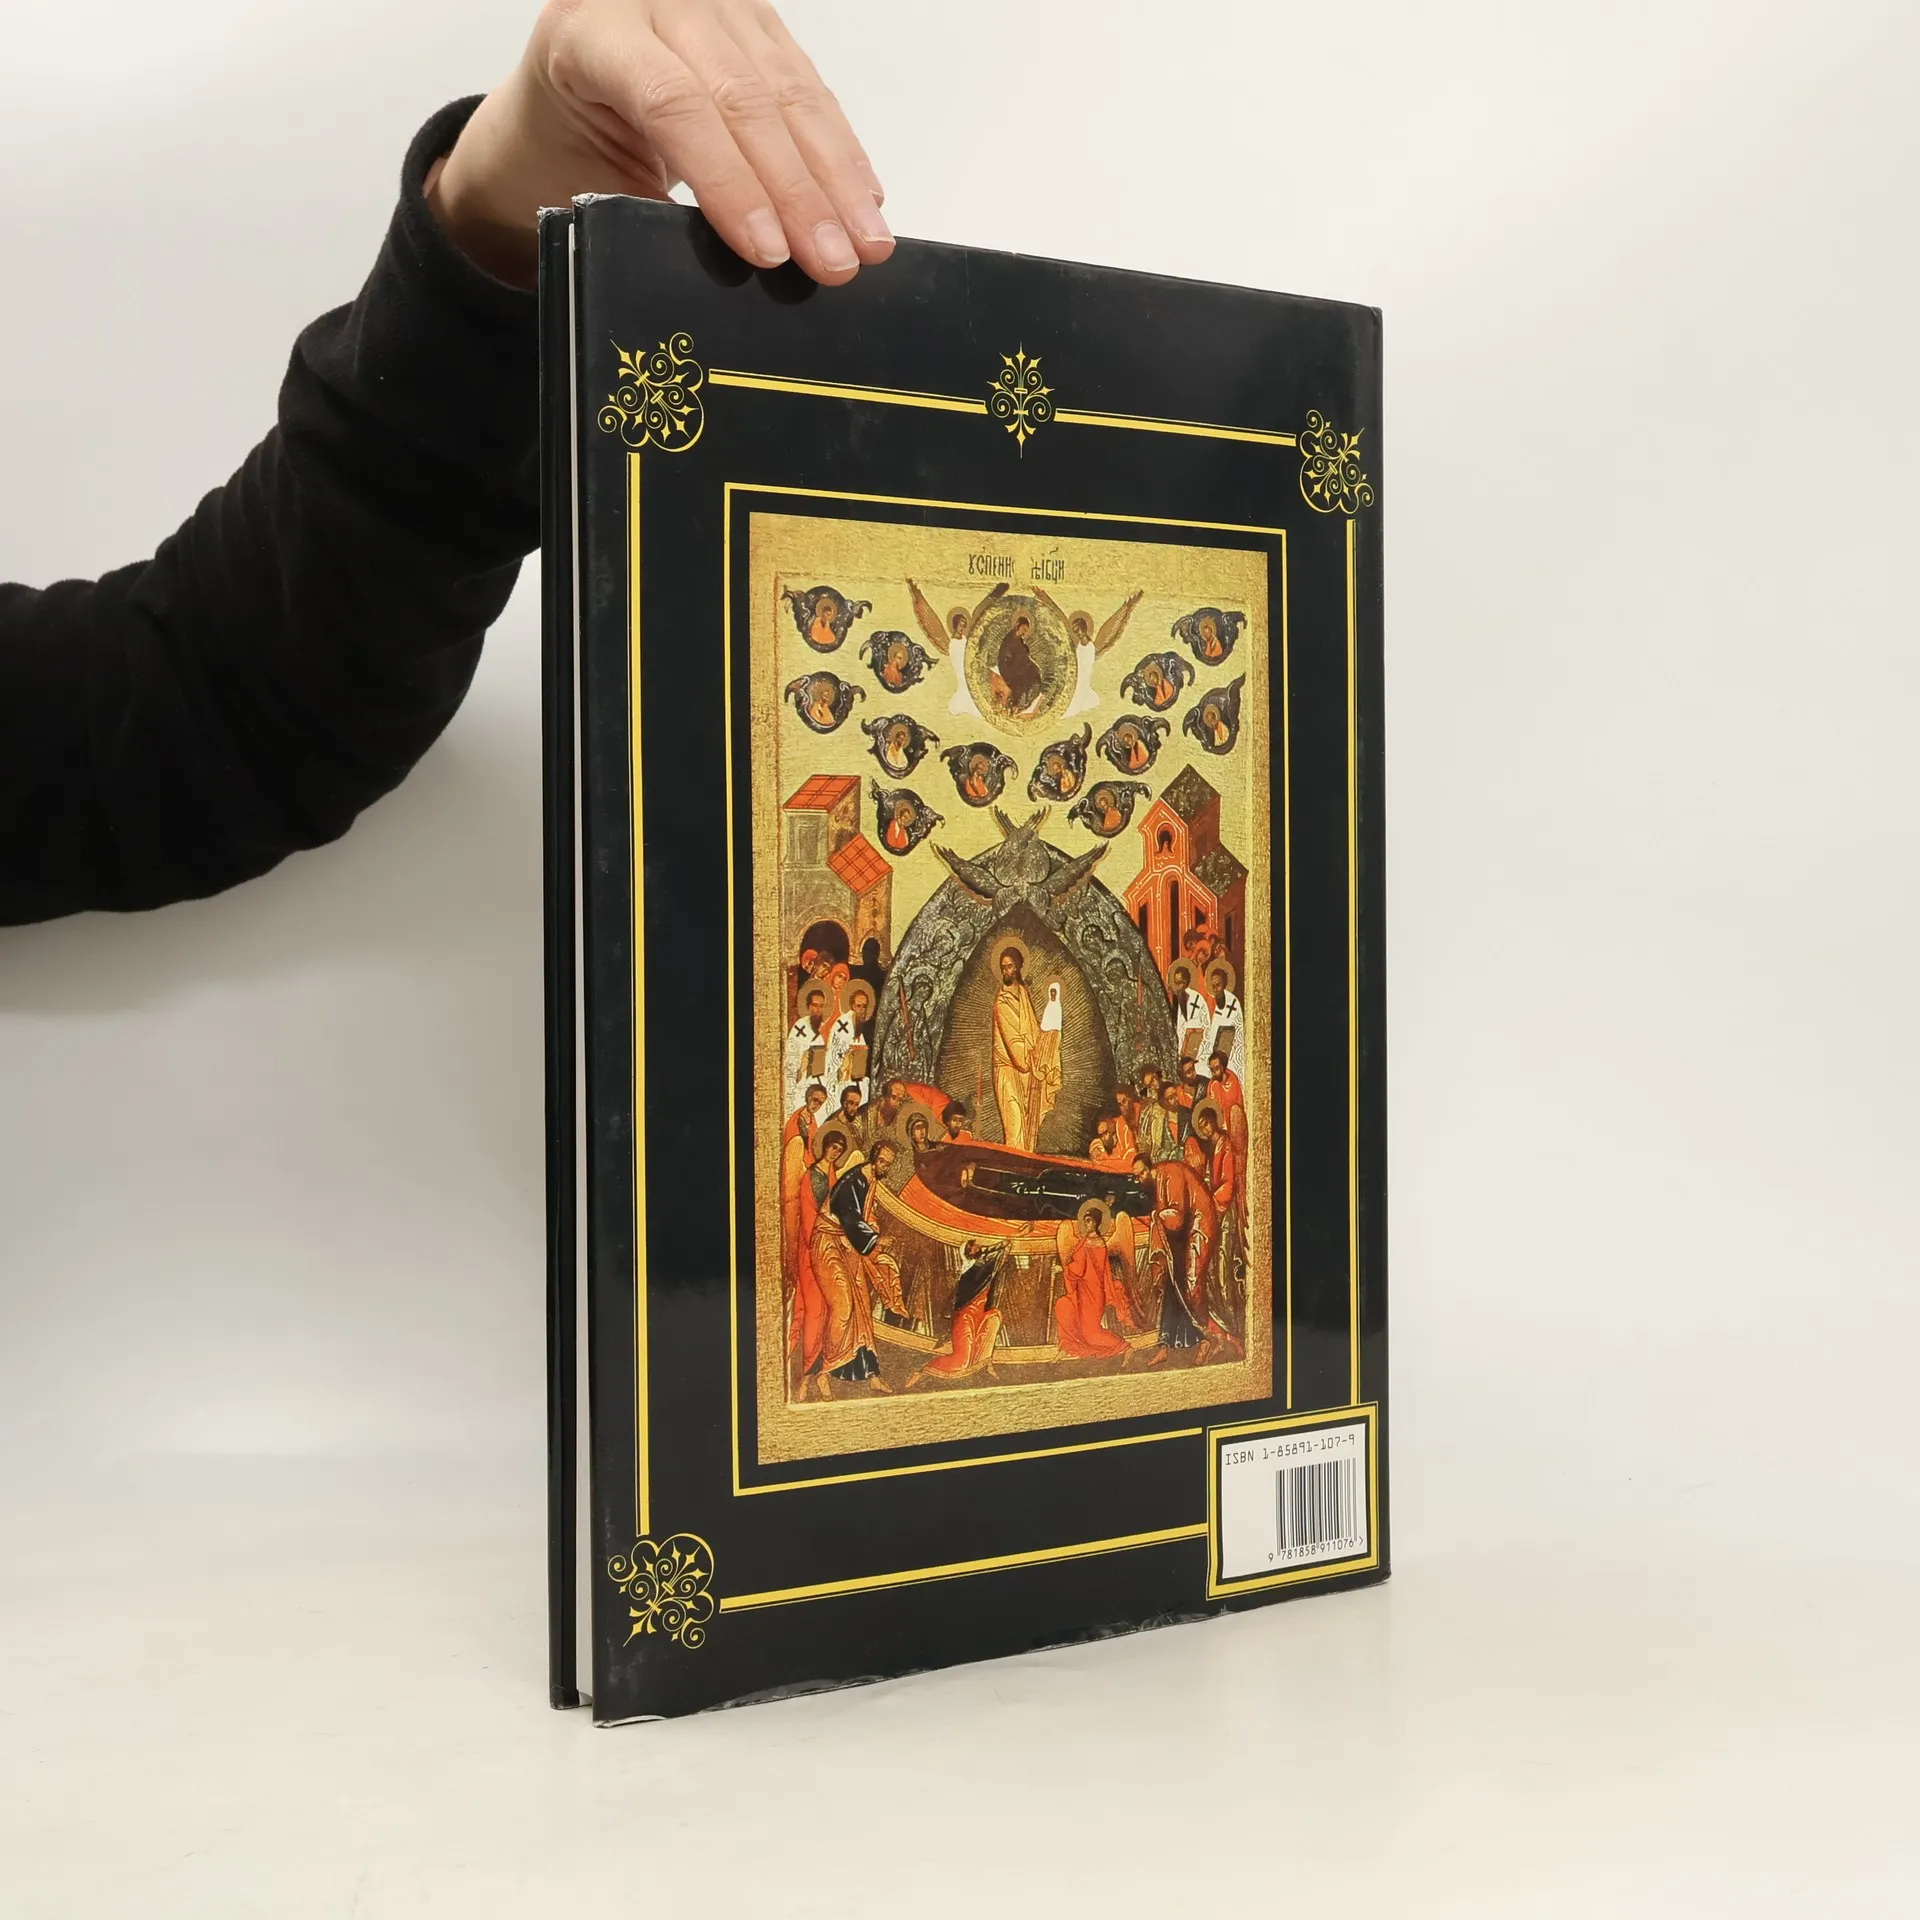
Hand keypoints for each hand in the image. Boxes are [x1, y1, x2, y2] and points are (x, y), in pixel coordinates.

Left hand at [428, 0, 890, 288]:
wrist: (555, 108)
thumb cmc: (562, 153)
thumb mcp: (585, 187)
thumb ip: (652, 216)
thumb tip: (744, 264)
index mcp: (589, 33)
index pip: (673, 102)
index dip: (730, 181)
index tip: (769, 252)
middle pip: (743, 95)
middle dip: (799, 192)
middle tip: (836, 263)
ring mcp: (711, 5)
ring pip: (788, 89)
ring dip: (836, 176)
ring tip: (865, 245)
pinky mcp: (752, 23)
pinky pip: (807, 86)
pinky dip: (839, 151)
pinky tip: (864, 201)